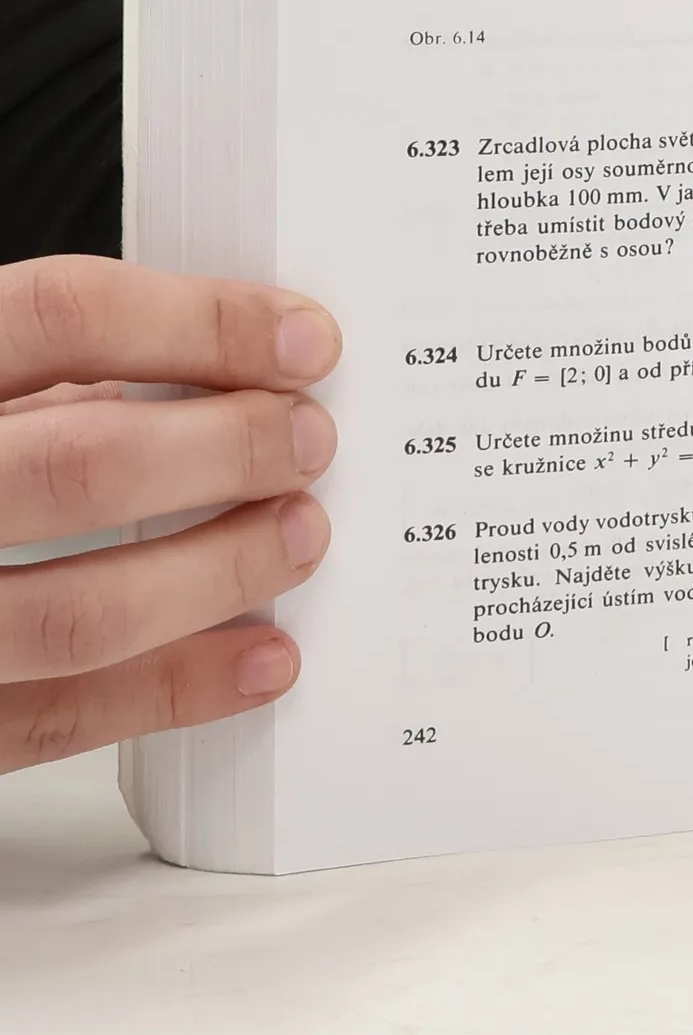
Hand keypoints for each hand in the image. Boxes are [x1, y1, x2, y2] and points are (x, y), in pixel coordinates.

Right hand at [0, 257, 339, 770]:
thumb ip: (40, 380)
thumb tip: (220, 376)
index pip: (64, 314)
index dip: (202, 323)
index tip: (305, 338)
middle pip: (86, 464)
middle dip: (230, 451)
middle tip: (309, 442)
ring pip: (77, 612)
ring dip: (218, 574)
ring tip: (299, 537)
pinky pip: (48, 720)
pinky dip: (173, 689)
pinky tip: (258, 657)